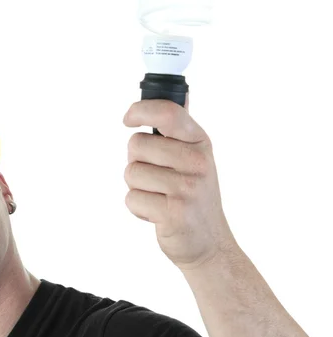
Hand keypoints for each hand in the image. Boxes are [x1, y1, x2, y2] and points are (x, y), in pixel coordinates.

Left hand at [123, 96, 236, 269]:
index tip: (128, 119)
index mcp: (200, 143)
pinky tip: (158, 214)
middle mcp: (197, 162)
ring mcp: (187, 188)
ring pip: (130, 173)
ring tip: (159, 197)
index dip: (140, 110)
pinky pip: (132, 198)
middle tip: (157, 177)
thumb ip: (182, 128)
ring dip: (137, 187)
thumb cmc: (195, 196)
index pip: (168, 113)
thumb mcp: (197, 157)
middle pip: (136, 145)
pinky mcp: (174, 213)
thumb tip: (180, 93)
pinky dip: (138, 208)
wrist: (209, 244)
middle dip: (136, 161)